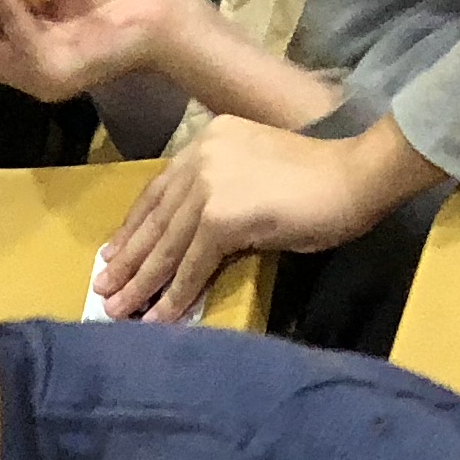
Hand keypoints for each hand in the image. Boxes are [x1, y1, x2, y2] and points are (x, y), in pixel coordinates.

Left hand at [97, 117, 410, 321]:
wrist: (357, 175)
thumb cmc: (318, 181)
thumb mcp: (254, 175)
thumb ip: (218, 193)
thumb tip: (188, 238)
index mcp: (207, 141)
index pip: (159, 192)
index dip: (134, 228)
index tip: (112, 253)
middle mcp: (200, 157)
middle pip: (156, 220)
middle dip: (127, 260)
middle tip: (103, 290)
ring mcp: (209, 186)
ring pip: (167, 247)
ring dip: (140, 284)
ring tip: (117, 310)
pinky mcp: (222, 217)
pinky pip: (191, 266)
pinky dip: (173, 296)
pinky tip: (157, 318)